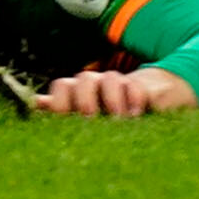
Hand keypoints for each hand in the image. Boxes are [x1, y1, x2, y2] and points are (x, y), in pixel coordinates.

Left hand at [33, 66, 195, 117]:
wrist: (162, 97)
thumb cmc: (120, 112)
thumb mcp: (94, 116)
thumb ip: (65, 109)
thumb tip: (36, 104)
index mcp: (82, 93)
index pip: (63, 87)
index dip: (59, 101)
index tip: (63, 118)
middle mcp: (100, 85)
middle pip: (83, 79)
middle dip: (84, 99)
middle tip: (90, 119)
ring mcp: (123, 85)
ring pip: (108, 79)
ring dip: (110, 98)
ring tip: (118, 119)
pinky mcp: (146, 88)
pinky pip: (135, 86)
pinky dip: (133, 98)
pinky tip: (137, 114)